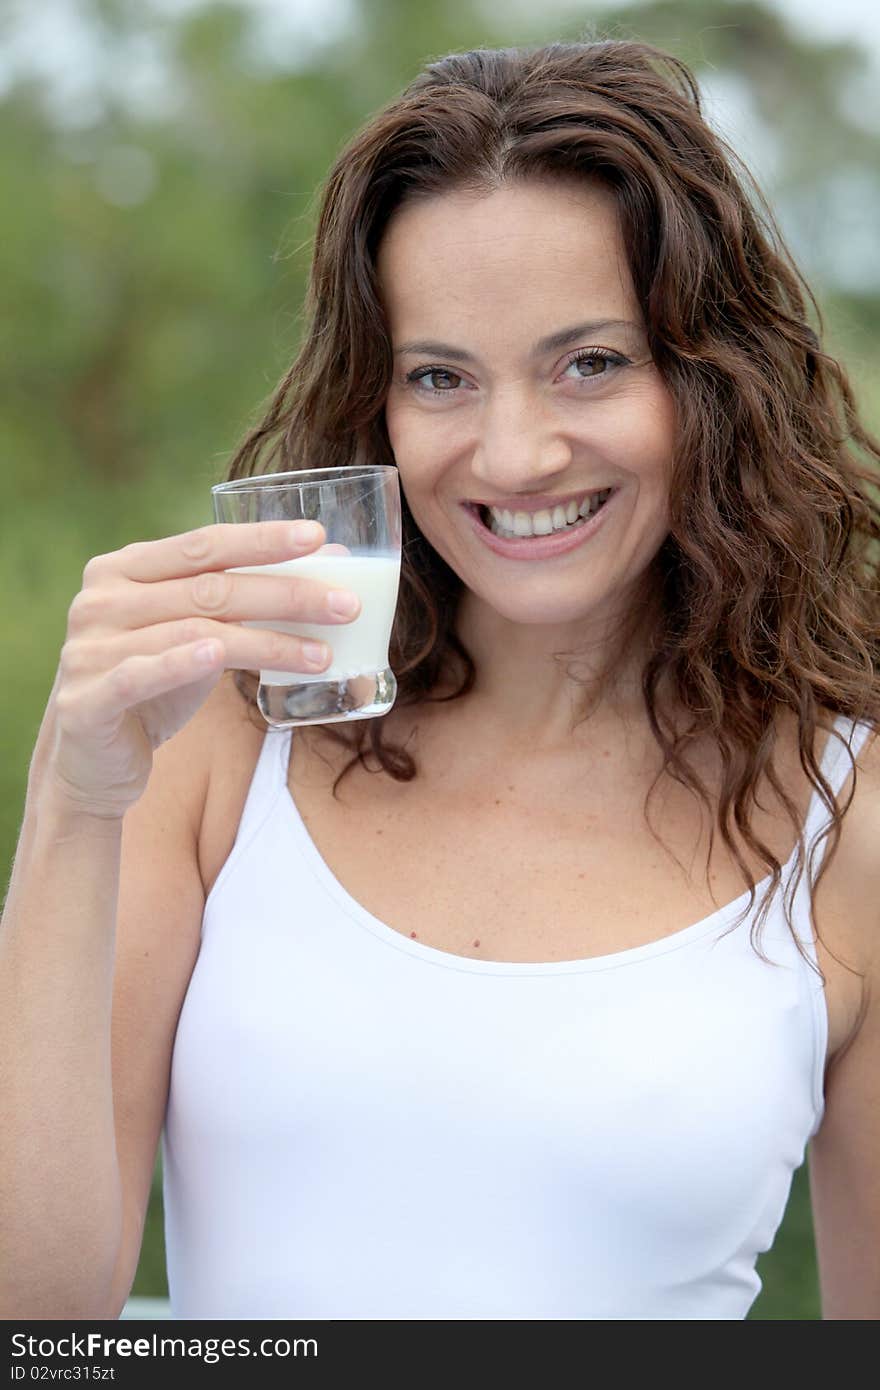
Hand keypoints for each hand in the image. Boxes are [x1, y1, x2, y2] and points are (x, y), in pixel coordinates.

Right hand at [43, 520, 360, 819]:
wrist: (90, 761)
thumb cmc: (154, 687)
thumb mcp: (197, 635)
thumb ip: (242, 599)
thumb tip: (331, 564)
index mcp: (125, 568)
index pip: (204, 544)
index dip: (262, 540)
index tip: (320, 537)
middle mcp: (102, 599)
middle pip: (209, 587)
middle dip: (286, 594)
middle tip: (347, 605)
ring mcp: (90, 648)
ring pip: (193, 632)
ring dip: (267, 642)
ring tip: (322, 654)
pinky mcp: (87, 700)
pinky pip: (141, 673)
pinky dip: (182, 662)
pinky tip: (220, 654)